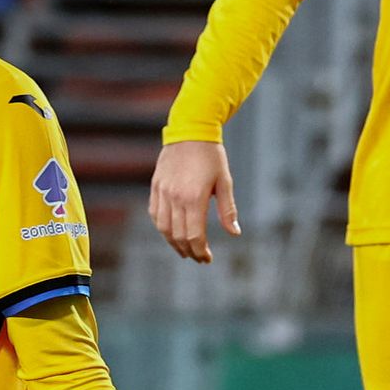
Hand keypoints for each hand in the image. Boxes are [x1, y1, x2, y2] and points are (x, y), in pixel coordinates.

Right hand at [149, 140, 240, 262]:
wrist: (190, 131)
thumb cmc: (211, 156)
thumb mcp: (224, 181)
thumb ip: (228, 210)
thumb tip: (234, 233)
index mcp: (194, 198)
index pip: (194, 235)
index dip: (201, 251)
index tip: (207, 258)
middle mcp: (175, 198)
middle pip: (178, 236)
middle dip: (189, 251)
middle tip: (199, 258)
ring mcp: (162, 193)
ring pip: (164, 229)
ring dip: (174, 243)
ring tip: (185, 250)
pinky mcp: (155, 188)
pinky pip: (155, 215)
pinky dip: (163, 228)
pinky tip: (171, 233)